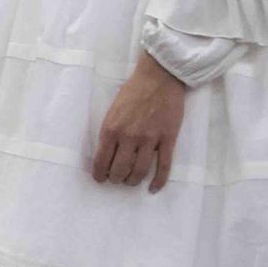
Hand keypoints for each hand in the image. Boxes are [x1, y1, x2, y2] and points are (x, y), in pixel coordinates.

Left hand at [93, 52, 186, 191]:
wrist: (158, 78)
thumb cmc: (133, 91)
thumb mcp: (112, 110)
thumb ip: (110, 131)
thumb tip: (107, 153)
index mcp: (111, 129)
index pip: (102, 161)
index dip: (100, 174)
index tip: (100, 179)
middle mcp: (129, 137)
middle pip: (120, 170)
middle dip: (116, 179)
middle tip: (116, 179)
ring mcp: (150, 139)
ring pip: (140, 171)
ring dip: (133, 180)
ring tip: (131, 181)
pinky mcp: (168, 139)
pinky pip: (164, 166)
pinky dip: (158, 181)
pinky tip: (153, 188)